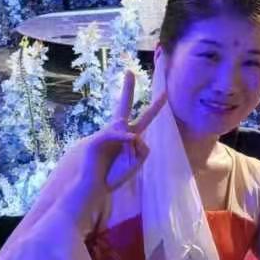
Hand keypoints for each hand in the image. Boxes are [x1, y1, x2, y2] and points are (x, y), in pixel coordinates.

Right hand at [72, 72, 166, 198]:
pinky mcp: (96, 140)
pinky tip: (131, 139)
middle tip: (129, 71)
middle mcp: (118, 132)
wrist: (94, 187)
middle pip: (124, 106)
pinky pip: (116, 134)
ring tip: (124, 155)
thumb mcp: (138, 162)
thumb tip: (135, 134)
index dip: (155, 106)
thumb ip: (143, 148)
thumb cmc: (114, 176)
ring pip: (128, 131)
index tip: (165, 92)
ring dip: (131, 149)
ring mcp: (106, 134)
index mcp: (130, 136)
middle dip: (127, 89)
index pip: (145, 118)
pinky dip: (124, 138)